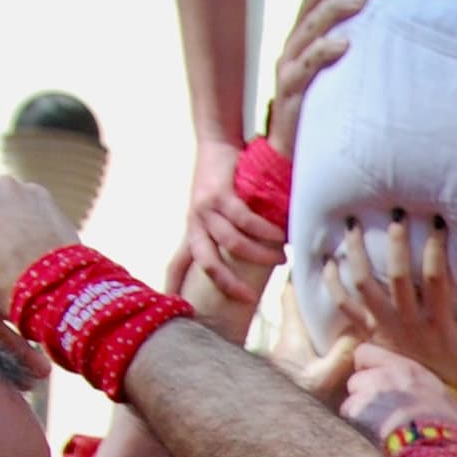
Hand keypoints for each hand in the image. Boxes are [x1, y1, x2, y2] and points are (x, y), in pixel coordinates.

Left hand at [185, 138, 283, 317]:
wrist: (216, 143)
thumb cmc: (222, 181)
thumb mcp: (215, 213)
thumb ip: (225, 235)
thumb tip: (252, 263)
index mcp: (192, 231)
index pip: (177, 265)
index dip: (176, 288)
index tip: (180, 312)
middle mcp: (194, 223)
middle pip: (206, 263)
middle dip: (226, 284)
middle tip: (248, 297)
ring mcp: (205, 208)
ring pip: (232, 242)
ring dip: (259, 254)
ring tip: (281, 258)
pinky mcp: (219, 194)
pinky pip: (245, 219)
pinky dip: (264, 230)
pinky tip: (280, 234)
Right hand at [262, 0, 363, 158]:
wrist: (292, 162)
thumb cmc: (323, 115)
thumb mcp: (342, 76)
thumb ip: (357, 49)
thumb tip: (391, 24)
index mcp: (307, 36)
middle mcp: (295, 45)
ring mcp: (290, 67)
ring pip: (309, 28)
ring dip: (336, 9)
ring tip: (363, 0)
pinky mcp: (291, 94)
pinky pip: (306, 68)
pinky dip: (324, 53)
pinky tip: (344, 45)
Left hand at [334, 213, 456, 387]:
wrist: (425, 399)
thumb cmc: (454, 368)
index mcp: (437, 321)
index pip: (437, 276)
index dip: (437, 247)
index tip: (437, 221)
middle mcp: (407, 320)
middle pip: (398, 274)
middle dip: (396, 240)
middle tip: (395, 213)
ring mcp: (383, 325)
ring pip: (364, 283)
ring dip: (356, 252)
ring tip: (351, 224)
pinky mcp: (366, 331)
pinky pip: (343, 305)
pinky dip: (332, 283)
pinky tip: (328, 260)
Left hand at [341, 346, 456, 447]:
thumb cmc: (456, 436)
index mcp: (408, 371)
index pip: (366, 353)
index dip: (367, 368)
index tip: (378, 385)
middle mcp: (382, 378)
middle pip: (355, 381)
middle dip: (363, 398)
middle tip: (380, 418)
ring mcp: (366, 399)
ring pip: (349, 406)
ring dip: (358, 420)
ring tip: (377, 438)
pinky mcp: (355, 421)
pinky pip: (347, 427)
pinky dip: (355, 437)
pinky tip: (371, 448)